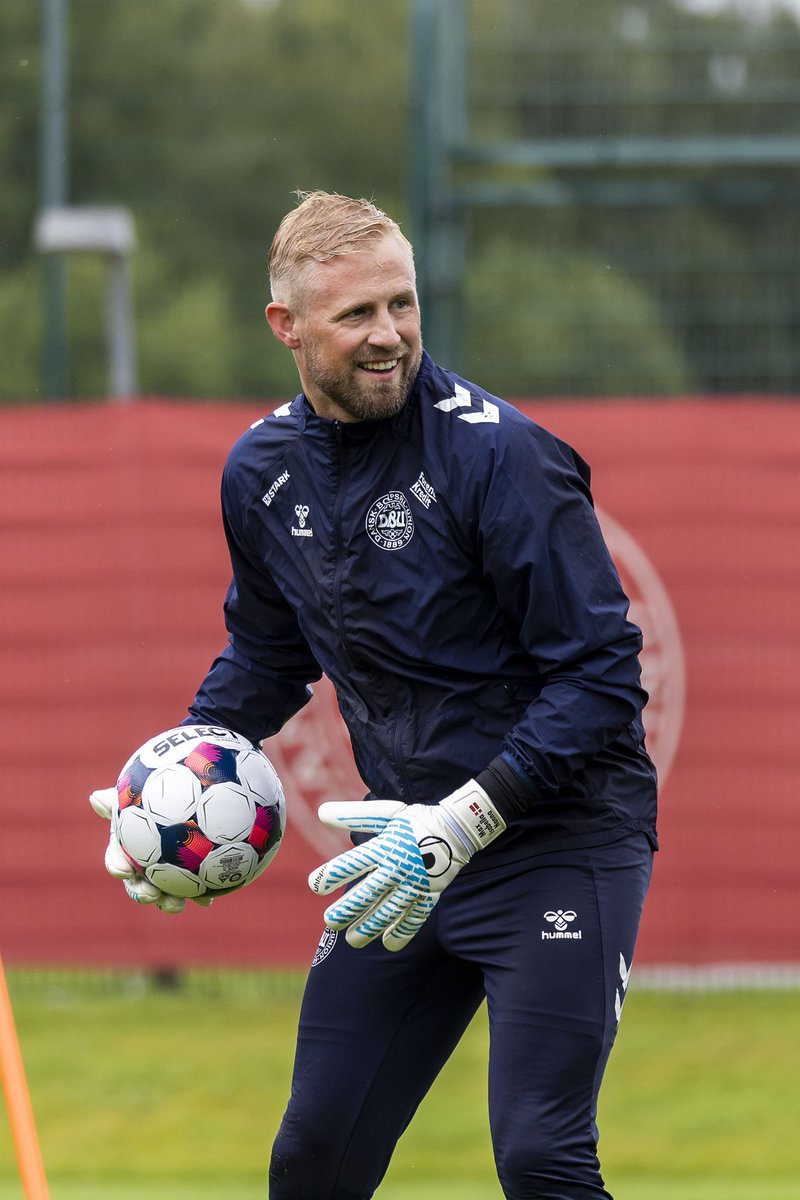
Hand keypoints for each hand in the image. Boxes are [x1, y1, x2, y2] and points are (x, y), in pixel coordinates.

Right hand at [89, 787, 212, 914]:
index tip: (124, 870)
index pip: (117, 862)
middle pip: (138, 885)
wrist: (194, 801)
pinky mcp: (192, 880)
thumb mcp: (141, 796)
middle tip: (150, 894)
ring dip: (167, 903)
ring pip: (164, 894)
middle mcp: (144, 867)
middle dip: (141, 893)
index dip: (117, 867)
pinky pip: (193, 892)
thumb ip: (121, 800)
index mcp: (128, 850)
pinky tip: (207, 901)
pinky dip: (199, 897)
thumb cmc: (159, 797)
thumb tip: (94, 797)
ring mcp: (168, 876)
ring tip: (176, 904)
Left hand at [308, 782, 505, 951]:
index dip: (333, 875)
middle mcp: (398, 867)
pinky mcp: (429, 895)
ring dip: (370, 927)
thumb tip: (320, 811)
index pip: (354, 863)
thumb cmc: (415, 821)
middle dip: (348, 910)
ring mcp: (414, 884)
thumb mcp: (386, 813)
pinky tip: (388, 944)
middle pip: (369, 893)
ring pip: (389, 911)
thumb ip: (353, 815)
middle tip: (330, 922)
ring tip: (352, 940)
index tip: (315, 886)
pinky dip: (403, 932)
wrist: (457, 829)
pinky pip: (415, 918)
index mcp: (385, 846)